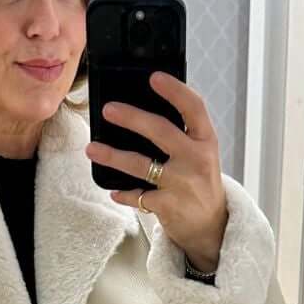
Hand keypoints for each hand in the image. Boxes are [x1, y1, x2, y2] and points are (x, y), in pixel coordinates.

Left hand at [85, 70, 227, 269]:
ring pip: (140, 164)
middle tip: (108, 109)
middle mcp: (196, 159)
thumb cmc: (199, 182)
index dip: (175, 90)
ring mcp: (182, 183)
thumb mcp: (201, 154)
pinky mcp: (168, 206)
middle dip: (132, 118)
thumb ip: (182, 135)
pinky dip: (123, 193)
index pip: (194, 108)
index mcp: (206, 141)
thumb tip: (143, 110)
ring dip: (112, 155)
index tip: (154, 77)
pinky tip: (114, 191)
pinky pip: (137, 195)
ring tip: (92, 148)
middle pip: (161, 131)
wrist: (211, 225)